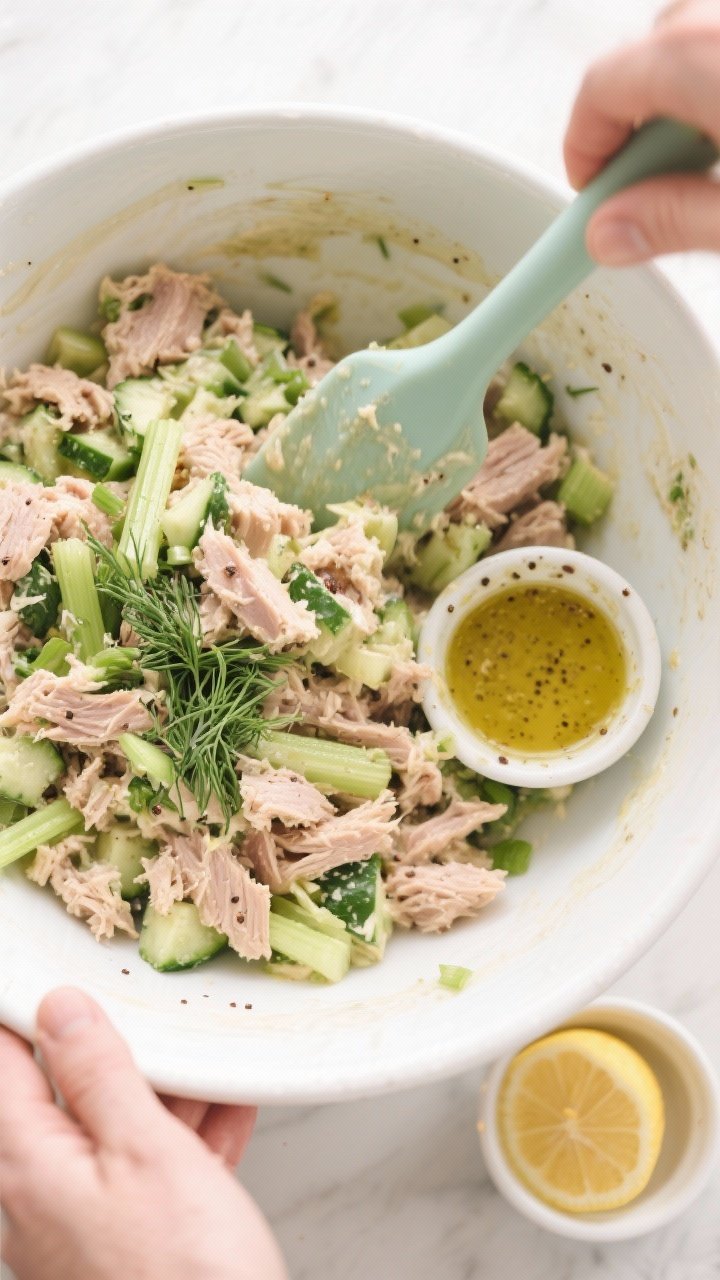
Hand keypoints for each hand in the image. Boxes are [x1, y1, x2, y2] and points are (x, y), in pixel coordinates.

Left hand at [0, 987, 287, 1279]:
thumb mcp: (145, 1152)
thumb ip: (97, 1074)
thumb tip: (60, 1010)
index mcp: (27, 1164)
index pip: (6, 1060)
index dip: (33, 1008)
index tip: (68, 971)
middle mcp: (38, 1195)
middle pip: (64, 1091)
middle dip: (117, 1049)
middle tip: (158, 1014)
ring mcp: (80, 1223)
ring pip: (111, 1128)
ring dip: (162, 1093)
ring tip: (208, 1062)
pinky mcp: (121, 1244)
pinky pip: (143, 1172)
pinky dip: (182, 1140)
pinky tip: (224, 1114)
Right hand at [564, 0, 719, 261]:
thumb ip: (676, 221)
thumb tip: (611, 233)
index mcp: (701, 55)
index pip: (600, 88)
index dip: (584, 149)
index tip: (594, 197)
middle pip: (649, 57)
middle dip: (640, 125)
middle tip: (658, 190)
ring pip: (695, 41)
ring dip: (690, 100)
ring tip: (717, 164)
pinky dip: (719, 81)